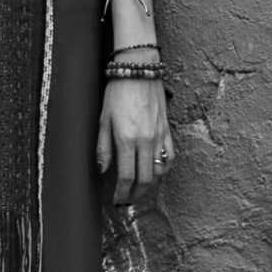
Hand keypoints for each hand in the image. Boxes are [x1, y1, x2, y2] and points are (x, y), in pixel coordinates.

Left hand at [97, 78, 172, 205]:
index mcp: (126, 139)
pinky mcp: (167, 130)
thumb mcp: (103, 119)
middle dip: (136, 193)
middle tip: (128, 199)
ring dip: (149, 184)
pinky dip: (163, 169)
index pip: (127, 176)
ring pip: (159, 171)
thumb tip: (102, 170)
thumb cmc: (116, 93)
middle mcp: (145, 141)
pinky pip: (170, 156)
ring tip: (139, 188)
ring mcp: (159, 136)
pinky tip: (155, 172)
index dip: (122, 193)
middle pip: (144, 179)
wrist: (138, 71)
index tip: (117, 200)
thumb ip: (103, 148)